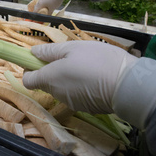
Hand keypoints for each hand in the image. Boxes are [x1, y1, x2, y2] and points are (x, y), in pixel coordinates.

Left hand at [22, 41, 136, 114]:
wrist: (128, 85)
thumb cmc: (98, 61)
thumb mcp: (73, 48)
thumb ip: (50, 52)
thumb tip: (32, 53)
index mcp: (50, 78)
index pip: (28, 80)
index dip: (30, 69)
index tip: (41, 59)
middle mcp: (57, 94)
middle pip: (46, 83)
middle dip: (52, 71)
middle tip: (70, 57)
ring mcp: (71, 103)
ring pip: (62, 89)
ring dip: (68, 78)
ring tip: (87, 66)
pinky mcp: (86, 108)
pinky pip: (76, 95)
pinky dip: (81, 87)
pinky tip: (95, 77)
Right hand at [33, 0, 69, 13]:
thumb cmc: (55, 1)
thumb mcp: (52, 9)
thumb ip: (49, 13)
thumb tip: (48, 16)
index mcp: (40, 4)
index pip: (35, 10)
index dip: (35, 14)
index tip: (37, 16)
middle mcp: (40, 0)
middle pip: (37, 6)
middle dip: (38, 9)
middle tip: (41, 13)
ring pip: (40, 2)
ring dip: (41, 5)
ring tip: (45, 8)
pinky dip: (45, 2)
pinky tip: (49, 3)